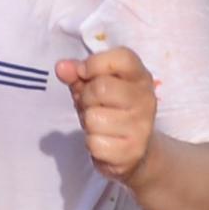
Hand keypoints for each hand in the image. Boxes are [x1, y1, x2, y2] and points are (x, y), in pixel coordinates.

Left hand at [58, 45, 161, 182]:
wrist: (133, 150)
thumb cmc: (111, 110)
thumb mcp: (94, 85)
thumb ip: (78, 73)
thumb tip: (61, 67)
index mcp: (140, 76)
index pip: (123, 58)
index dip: (95, 63)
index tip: (84, 73)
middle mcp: (146, 99)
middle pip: (101, 88)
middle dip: (86, 98)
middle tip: (92, 105)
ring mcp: (142, 127)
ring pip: (94, 118)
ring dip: (88, 123)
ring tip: (99, 124)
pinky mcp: (132, 151)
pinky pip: (95, 143)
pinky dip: (92, 143)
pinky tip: (104, 141)